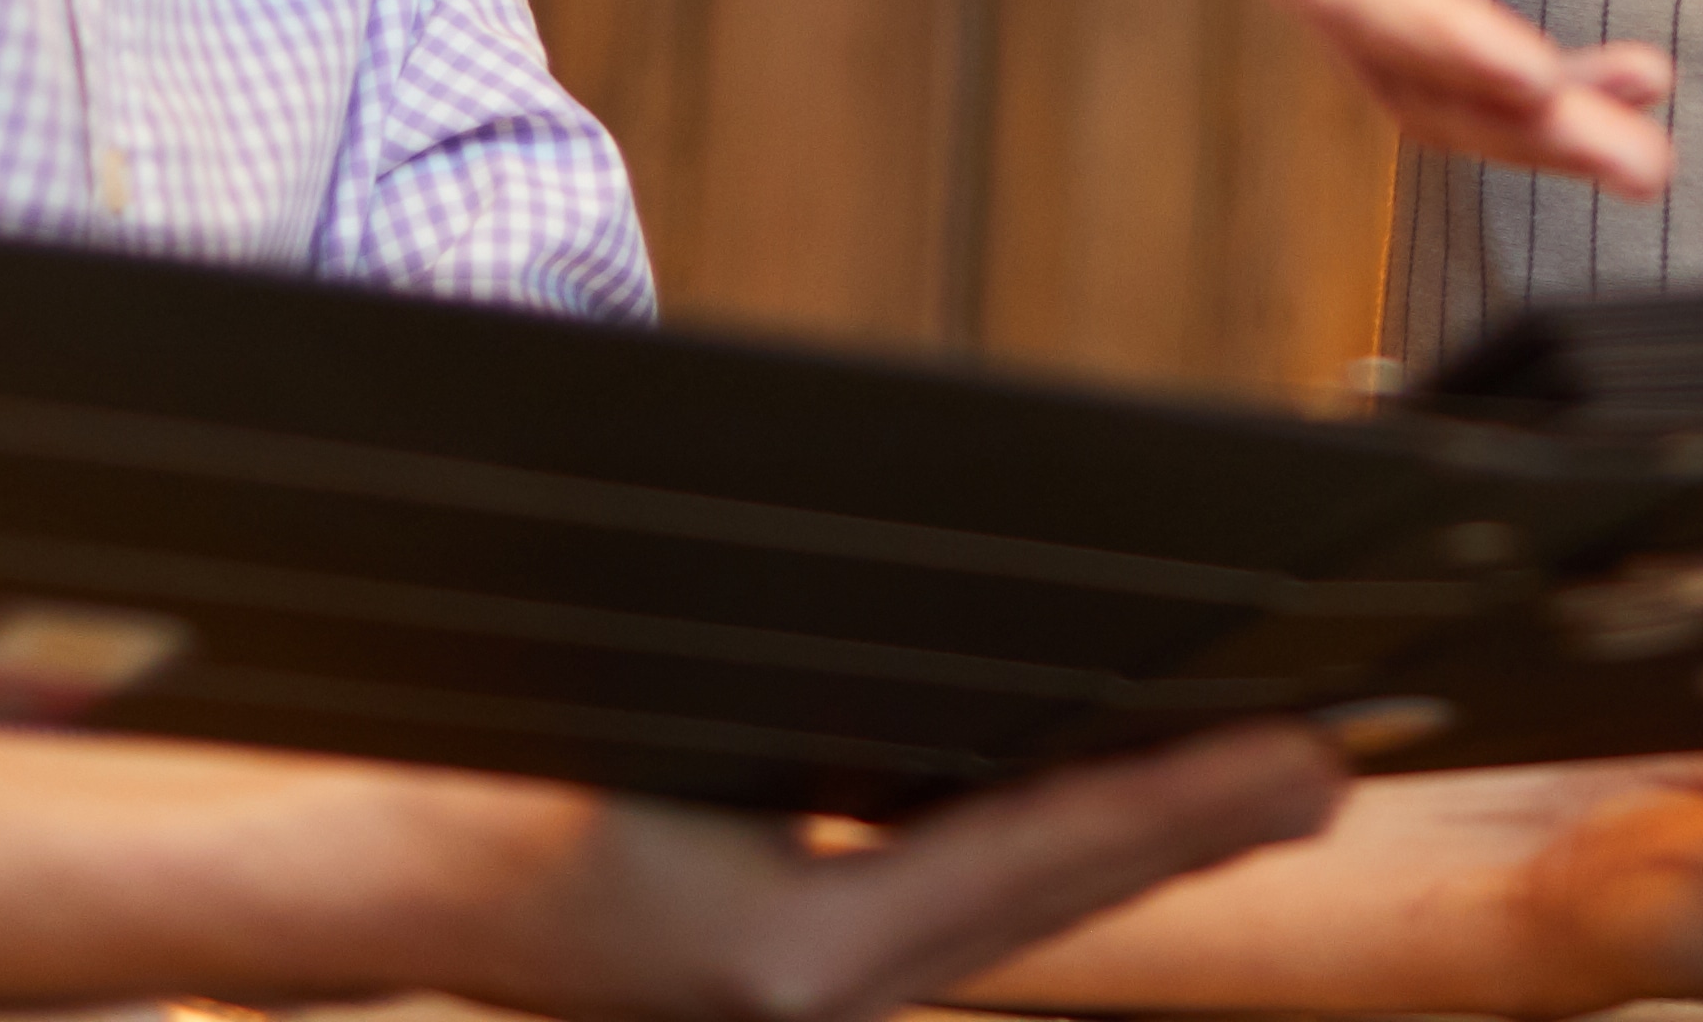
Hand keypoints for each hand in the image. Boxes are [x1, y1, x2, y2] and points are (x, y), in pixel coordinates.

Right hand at [460, 723, 1353, 1021]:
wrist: (364, 890)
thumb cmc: (486, 796)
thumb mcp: (670, 748)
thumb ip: (835, 758)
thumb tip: (1034, 711)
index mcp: (789, 961)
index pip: (1037, 861)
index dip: (1182, 798)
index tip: (1308, 756)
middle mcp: (811, 1004)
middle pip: (1052, 899)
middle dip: (1197, 821)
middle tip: (1337, 755)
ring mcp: (797, 1006)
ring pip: (1012, 918)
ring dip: (1134, 843)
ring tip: (1264, 770)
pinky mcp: (775, 989)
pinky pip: (944, 923)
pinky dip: (1037, 864)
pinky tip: (1098, 807)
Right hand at [1185, 0, 1675, 198]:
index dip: (1435, 31)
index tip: (1535, 75)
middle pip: (1384, 55)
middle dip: (1506, 117)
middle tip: (1633, 159)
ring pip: (1419, 83)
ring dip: (1529, 131)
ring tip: (1647, 160)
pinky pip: (1454, 58)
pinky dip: (1533, 91)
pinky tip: (1627, 88)